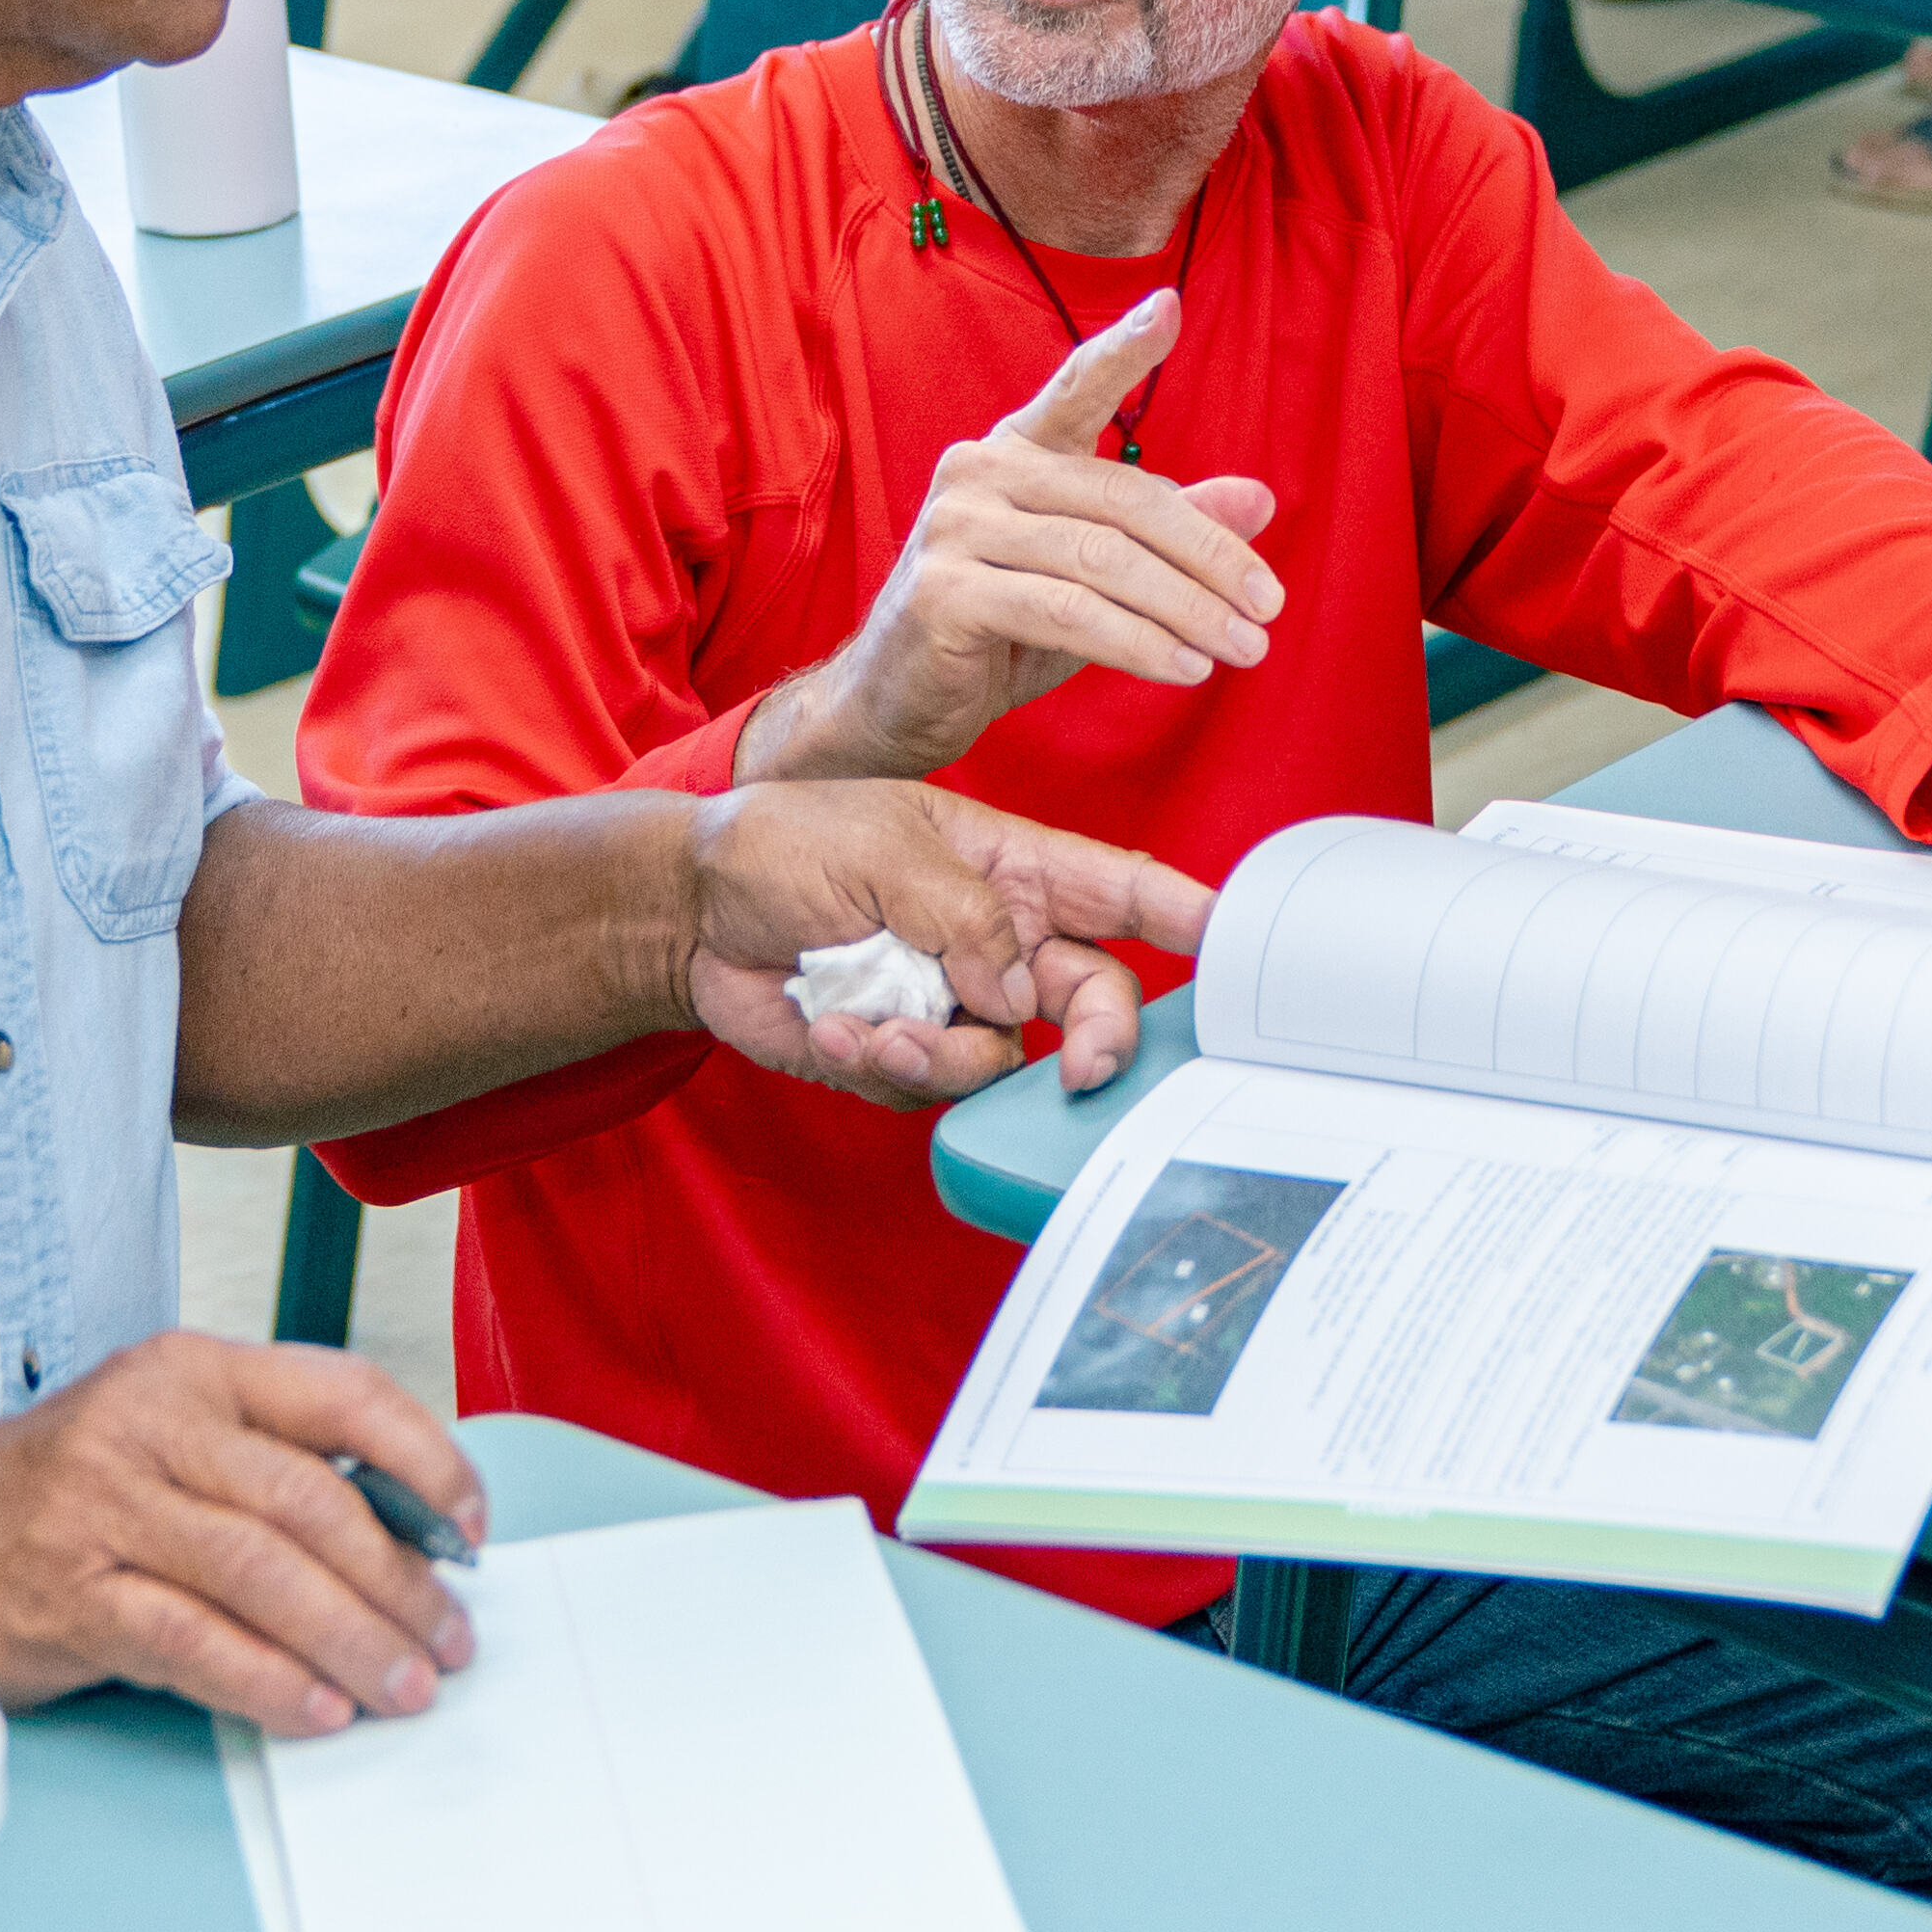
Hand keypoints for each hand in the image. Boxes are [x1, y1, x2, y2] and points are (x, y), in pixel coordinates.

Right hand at [0, 1328, 484, 1738]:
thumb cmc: (55, 1499)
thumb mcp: (164, 1441)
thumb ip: (269, 1467)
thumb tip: (410, 1542)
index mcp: (192, 1370)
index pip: (343, 1393)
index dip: (427, 1462)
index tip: (472, 1528)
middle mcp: (147, 1424)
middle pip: (311, 1500)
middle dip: (400, 1581)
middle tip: (450, 1640)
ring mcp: (99, 1507)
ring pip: (263, 1573)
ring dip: (352, 1640)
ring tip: (405, 1686)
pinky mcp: (64, 1593)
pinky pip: (193, 1641)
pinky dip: (268, 1681)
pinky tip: (317, 1710)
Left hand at [681, 776, 1217, 1104]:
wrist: (689, 909)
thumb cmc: (786, 843)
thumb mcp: (884, 850)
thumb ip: (964, 917)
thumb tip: (1016, 997)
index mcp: (1014, 869)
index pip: (1124, 891)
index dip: (1191, 918)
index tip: (1242, 950)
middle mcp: (999, 941)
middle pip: (1092, 1000)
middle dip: (1098, 1041)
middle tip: (1081, 1069)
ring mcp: (953, 1002)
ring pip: (1007, 1060)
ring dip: (947, 1056)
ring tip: (878, 1027)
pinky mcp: (902, 1053)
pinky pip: (928, 1087)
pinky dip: (884, 1065)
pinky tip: (836, 1030)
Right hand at [748, 295, 1287, 785]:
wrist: (897, 704)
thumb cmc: (1003, 632)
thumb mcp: (1098, 578)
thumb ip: (1171, 533)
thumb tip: (1262, 499)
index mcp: (1014, 452)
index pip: (1076, 388)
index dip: (1123, 349)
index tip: (1170, 306)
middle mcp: (978, 472)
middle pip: (1123, 498)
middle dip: (1209, 556)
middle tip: (1269, 605)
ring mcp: (954, 528)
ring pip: (1102, 560)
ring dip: (1186, 610)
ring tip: (1244, 648)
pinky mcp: (943, 593)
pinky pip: (1066, 612)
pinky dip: (1136, 643)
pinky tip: (1186, 669)